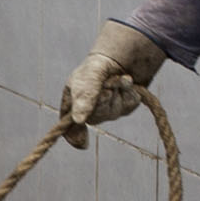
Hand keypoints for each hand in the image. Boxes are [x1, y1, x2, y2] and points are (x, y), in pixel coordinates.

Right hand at [58, 24, 162, 145]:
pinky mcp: (125, 108)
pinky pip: (129, 104)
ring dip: (117, 90)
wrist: (120, 58)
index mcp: (73, 104)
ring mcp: (108, 112)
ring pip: (114, 110)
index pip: (70, 125)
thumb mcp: (89, 75)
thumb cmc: (97, 67)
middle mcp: (89, 112)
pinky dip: (129, 90)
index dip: (75, 136)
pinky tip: (127, 81)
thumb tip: (79, 119)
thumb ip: (85, 95)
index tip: (83, 142)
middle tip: (105, 86)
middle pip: (96, 117)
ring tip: (116, 77)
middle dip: (102, 99)